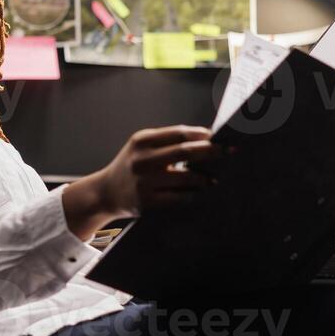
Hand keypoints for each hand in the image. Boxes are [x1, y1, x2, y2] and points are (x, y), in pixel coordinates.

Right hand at [94, 125, 221, 219]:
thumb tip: (207, 139)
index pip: (179, 133)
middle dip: (210, 151)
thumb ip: (168, 141)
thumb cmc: (133, 166)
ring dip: (204, 178)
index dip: (202, 134)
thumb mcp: (142, 147)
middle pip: (184, 152)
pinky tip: (200, 192)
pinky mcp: (147, 202)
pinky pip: (179, 198)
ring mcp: (144, 182)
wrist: (106, 193)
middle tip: (228, 152)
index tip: (218, 136)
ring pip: (185, 178)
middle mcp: (141, 159)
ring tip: (214, 178)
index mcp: (141, 141)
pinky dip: (193, 194)